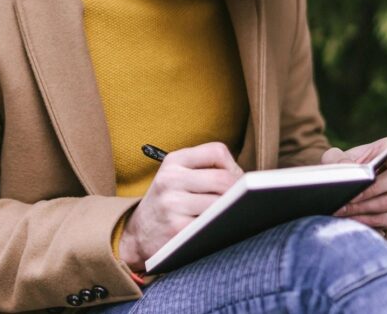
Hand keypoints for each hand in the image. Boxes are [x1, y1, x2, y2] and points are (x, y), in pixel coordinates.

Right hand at [118, 142, 242, 271]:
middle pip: (224, 179)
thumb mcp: (177, 177)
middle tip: (244, 203)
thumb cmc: (168, 204)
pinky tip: (223, 229)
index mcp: (174, 161)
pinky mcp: (177, 229)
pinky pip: (213, 225)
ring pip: (221, 203)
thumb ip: (207, 170)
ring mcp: (172, 204)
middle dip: (241, 192)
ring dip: (235, 211)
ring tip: (236, 216)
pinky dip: (223, 227)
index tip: (236, 181)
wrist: (138, 236)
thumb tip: (249, 180)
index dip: (234, 166)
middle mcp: (170, 179)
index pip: (217, 151)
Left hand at [320, 132, 386, 228]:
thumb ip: (337, 158)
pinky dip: (369, 219)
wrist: (338, 192)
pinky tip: (353, 218)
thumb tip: (348, 170)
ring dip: (366, 206)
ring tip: (344, 208)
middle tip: (351, 195)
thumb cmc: (341, 169)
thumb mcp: (333, 159)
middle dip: (373, 187)